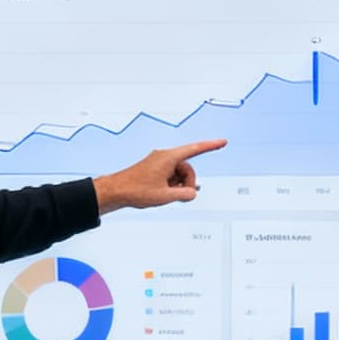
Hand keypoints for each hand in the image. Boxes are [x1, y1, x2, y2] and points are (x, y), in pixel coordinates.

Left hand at [93, 140, 225, 212]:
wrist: (116, 191)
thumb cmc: (136, 190)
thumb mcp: (165, 196)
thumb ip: (185, 195)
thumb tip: (193, 193)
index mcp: (168, 158)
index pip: (195, 149)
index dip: (210, 146)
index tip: (222, 142)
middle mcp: (164, 156)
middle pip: (187, 167)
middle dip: (188, 182)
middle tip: (180, 196)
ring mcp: (159, 162)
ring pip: (179, 173)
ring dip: (179, 185)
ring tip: (169, 196)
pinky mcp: (154, 168)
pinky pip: (171, 174)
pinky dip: (172, 184)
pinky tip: (168, 193)